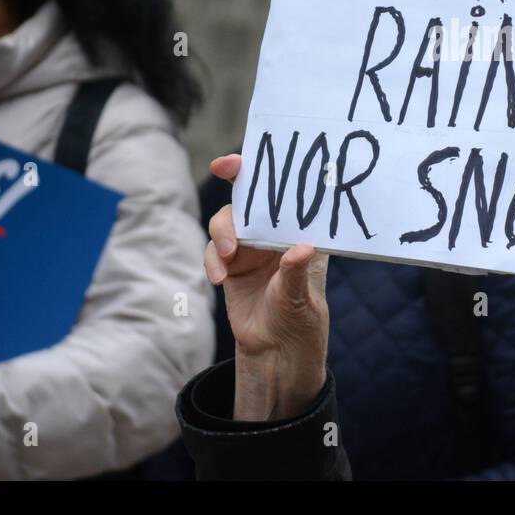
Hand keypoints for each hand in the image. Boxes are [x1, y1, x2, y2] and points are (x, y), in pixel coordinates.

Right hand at [205, 154, 328, 420]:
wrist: (276, 351)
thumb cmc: (300, 319)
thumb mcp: (301, 297)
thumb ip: (297, 272)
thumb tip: (301, 250)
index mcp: (299, 231)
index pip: (284, 192)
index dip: (261, 171)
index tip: (236, 163)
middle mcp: (274, 234)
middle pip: (249, 198)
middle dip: (234, 186)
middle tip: (222, 176)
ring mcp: (250, 248)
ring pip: (227, 222)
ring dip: (222, 233)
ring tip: (228, 258)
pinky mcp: (230, 265)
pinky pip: (214, 251)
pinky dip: (212, 260)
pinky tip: (219, 278)